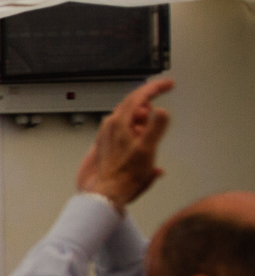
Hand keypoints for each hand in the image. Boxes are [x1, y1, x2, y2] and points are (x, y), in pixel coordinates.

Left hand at [77, 79, 171, 209]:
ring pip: (127, 114)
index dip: (155, 87)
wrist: (108, 192)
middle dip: (149, 97)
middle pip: (131, 102)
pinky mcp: (107, 142)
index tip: (168, 84)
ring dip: (143, 113)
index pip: (138, 96)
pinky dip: (136, 124)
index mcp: (119, 123)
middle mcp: (110, 125)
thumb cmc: (125, 175)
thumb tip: (161, 111)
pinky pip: (124, 126)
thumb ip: (156, 128)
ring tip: (152, 121)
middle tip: (164, 93)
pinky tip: (142, 135)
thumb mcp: (147, 149)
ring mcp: (107, 133)